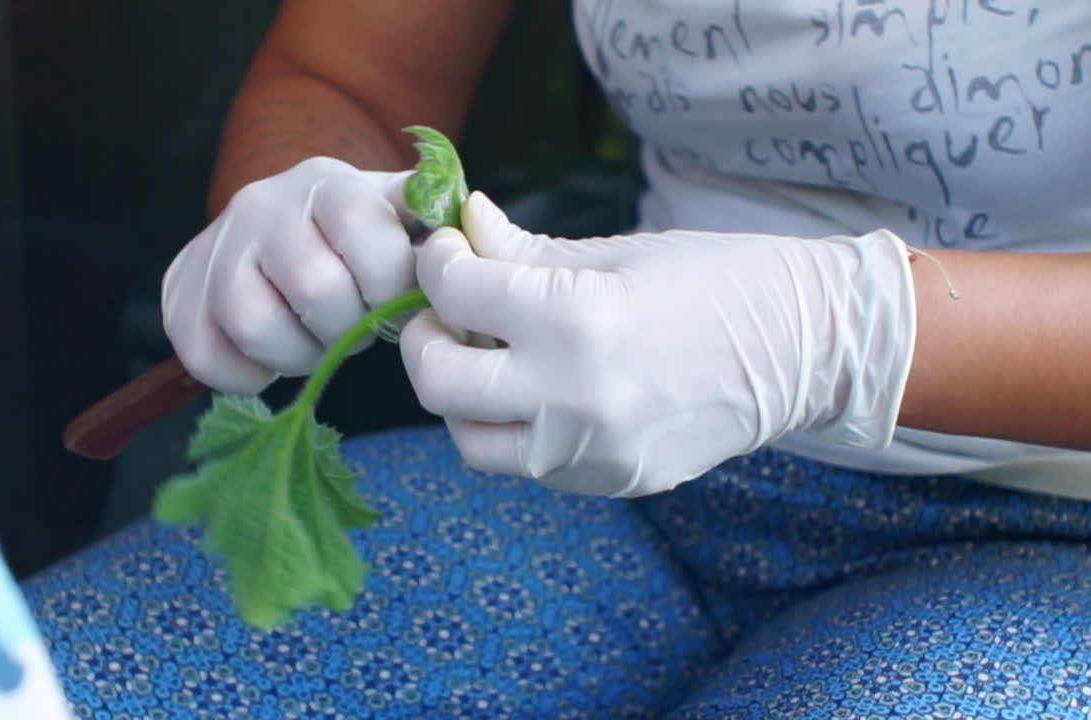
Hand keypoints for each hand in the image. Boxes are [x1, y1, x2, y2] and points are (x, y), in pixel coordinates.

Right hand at [163, 157, 415, 392]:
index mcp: (330, 184)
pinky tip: (268, 359)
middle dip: (346, 328)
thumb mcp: (397, 214)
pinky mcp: (180, 293)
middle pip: (314, 288)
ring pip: (254, 323)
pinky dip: (244, 376)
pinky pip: (207, 355)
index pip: (370, 238)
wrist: (274, 222)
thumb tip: (465, 237)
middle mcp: (264, 204)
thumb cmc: (354, 235)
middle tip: (352, 329)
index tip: (391, 302)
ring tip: (312, 343)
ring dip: (295, 354)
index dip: (390, 289)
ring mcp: (217, 248)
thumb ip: (433, 225)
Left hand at [399, 192, 916, 496]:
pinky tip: (536, 388)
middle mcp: (573, 398)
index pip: (457, 293)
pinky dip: (513, 425)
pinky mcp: (609, 482)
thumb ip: (524, 250)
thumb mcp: (614, 253)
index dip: (437, 262)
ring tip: (487, 357)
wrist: (807, 348)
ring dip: (461, 395)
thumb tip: (462, 224)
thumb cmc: (718, 280)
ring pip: (470, 440)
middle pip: (439, 382)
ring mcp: (591, 453)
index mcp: (577, 321)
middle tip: (443, 310)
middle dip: (424, 337)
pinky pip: (527, 461)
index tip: (446, 251)